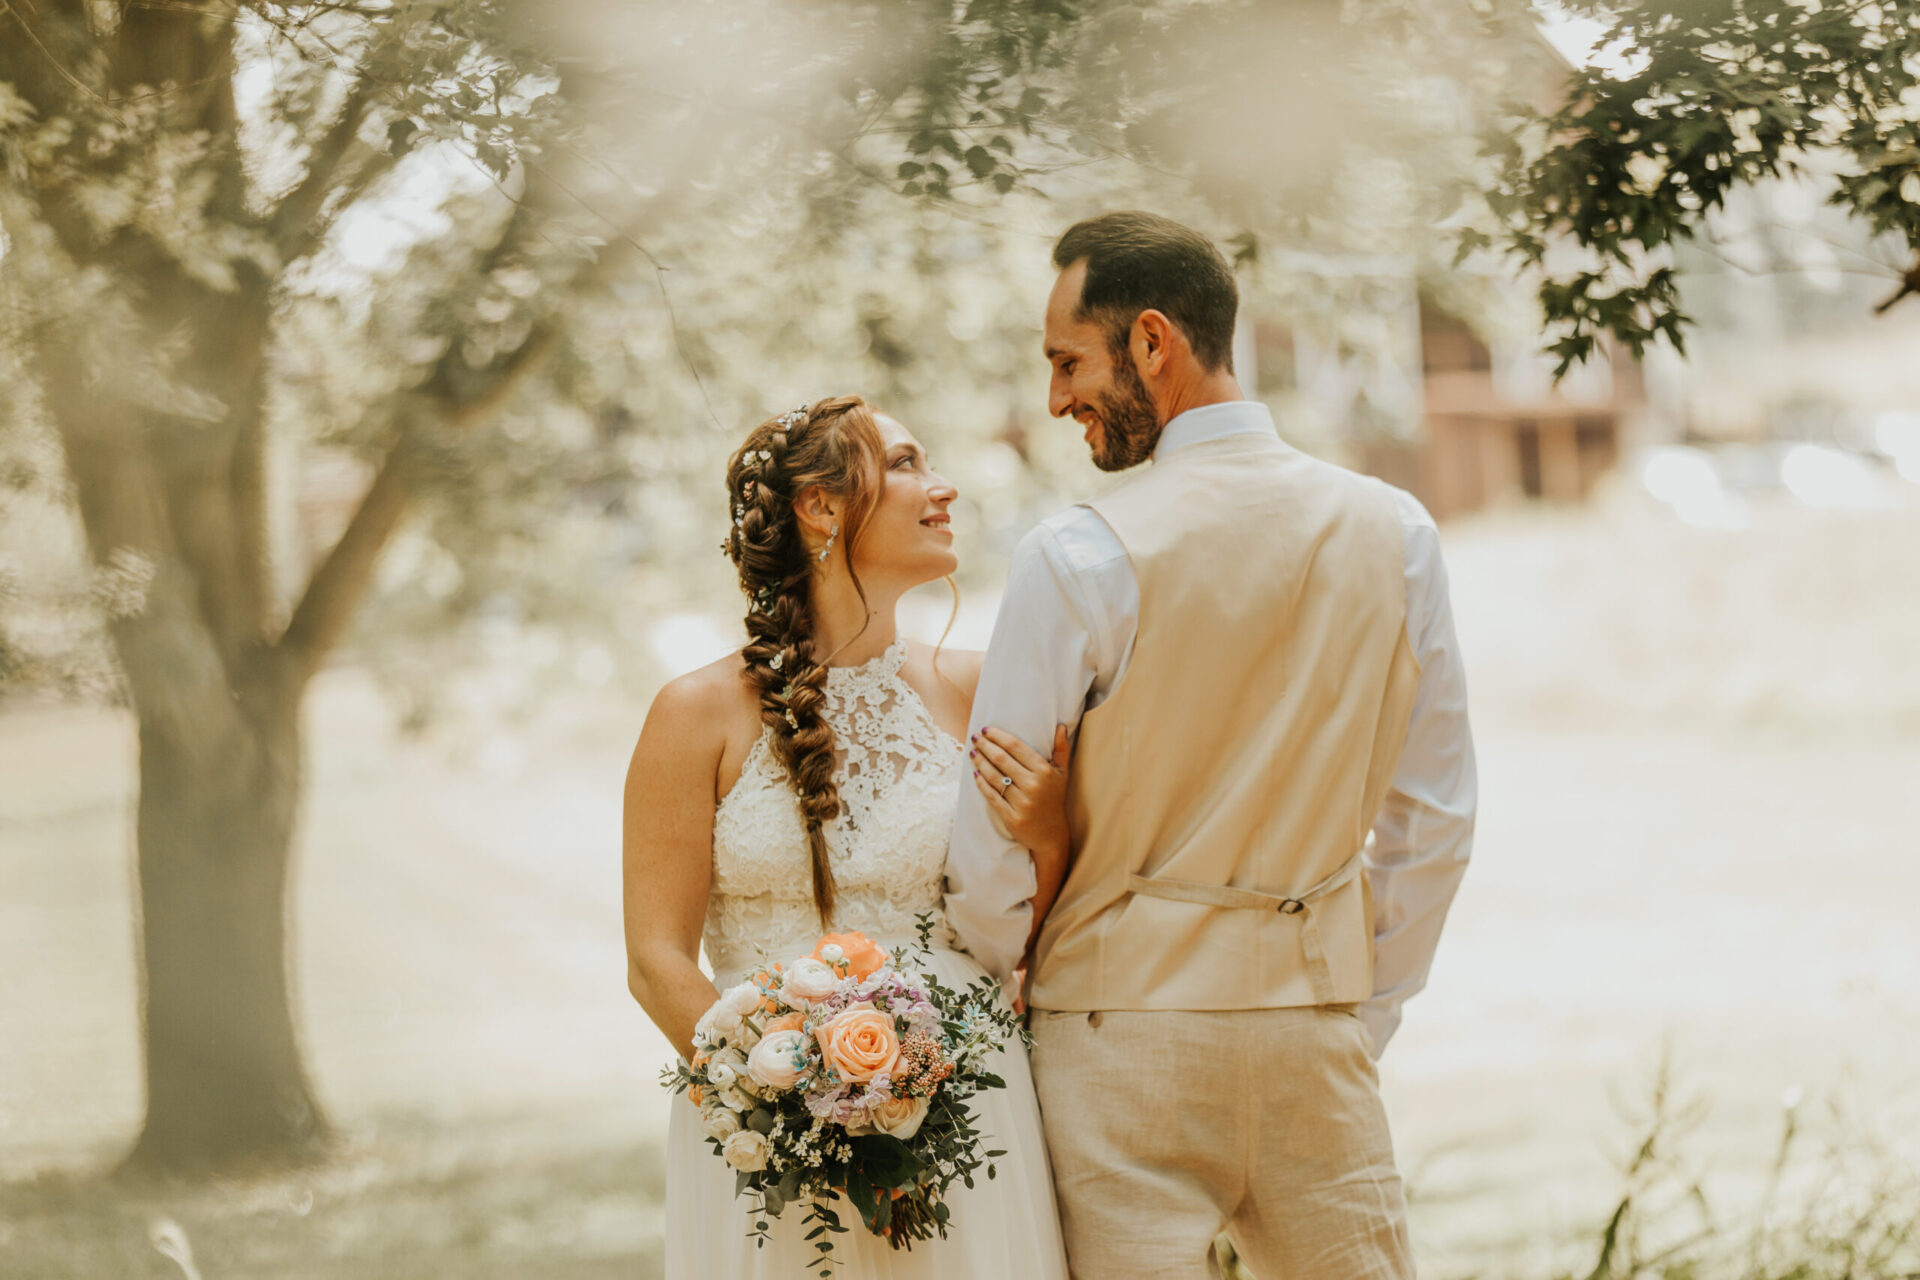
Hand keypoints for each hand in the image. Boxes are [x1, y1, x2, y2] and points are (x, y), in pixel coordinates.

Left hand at [970, 724, 1072, 862]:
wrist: (1052, 835)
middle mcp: (1033, 785)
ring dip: (980, 762)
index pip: (1016, 747)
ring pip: (994, 776)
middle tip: (974, 737)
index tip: (986, 729)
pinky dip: (981, 783)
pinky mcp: (1012, 817)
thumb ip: (1062, 749)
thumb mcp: (1062, 774)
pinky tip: (975, 773)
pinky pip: (992, 795)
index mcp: (1044, 771)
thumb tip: (1061, 726)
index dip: (998, 736)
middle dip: (985, 746)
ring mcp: (1022, 802)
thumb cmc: (1054, 799)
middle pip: (1001, 759)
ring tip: (972, 752)